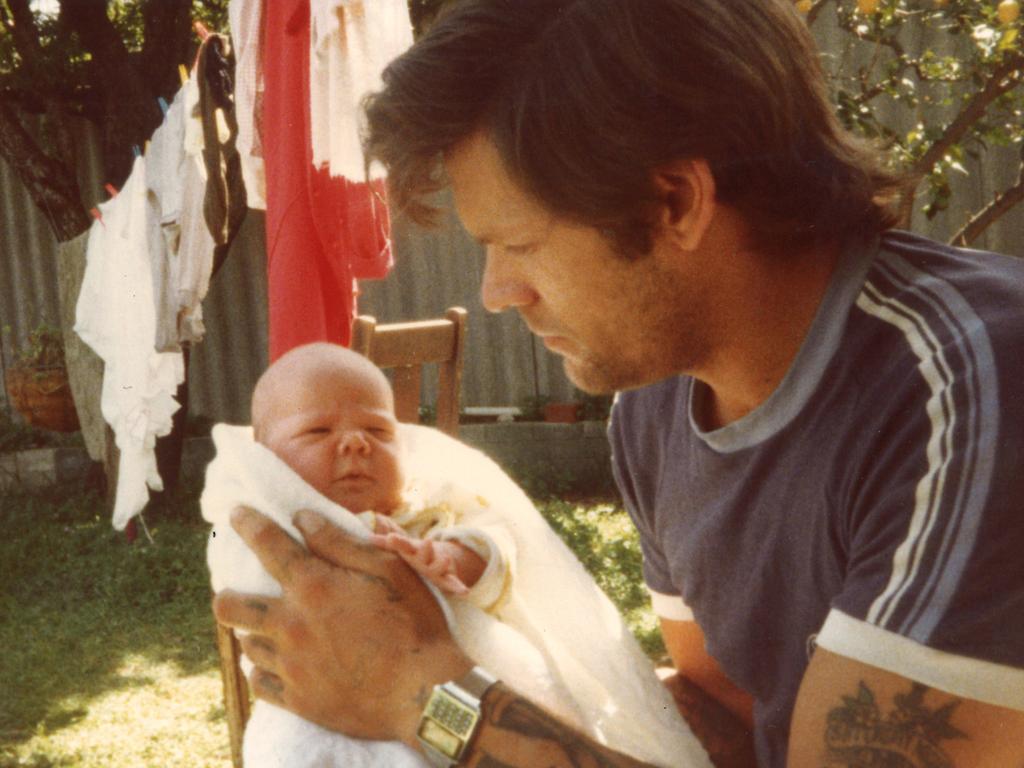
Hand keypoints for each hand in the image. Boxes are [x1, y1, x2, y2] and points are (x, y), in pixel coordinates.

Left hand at [211, 507, 471, 744]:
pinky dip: (265, 669)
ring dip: (256, 631)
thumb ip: (340, 542)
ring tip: (274, 629)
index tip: (237, 514)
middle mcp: (291, 625)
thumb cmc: (414, 623)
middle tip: (243, 590)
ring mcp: (291, 666)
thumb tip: (302, 518)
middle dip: (228, 593)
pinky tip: (281, 662)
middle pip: (230, 606)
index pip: (267, 545)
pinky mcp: (298, 700)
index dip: (247, 524)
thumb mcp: (389, 568)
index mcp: (314, 586)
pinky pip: (260, 683)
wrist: (427, 695)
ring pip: (247, 645)